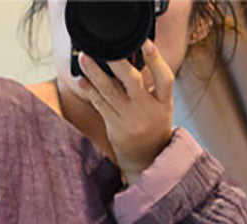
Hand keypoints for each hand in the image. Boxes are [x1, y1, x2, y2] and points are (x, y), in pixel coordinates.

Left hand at [76, 39, 174, 184]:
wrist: (146, 158)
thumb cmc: (152, 122)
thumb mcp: (159, 104)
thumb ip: (150, 83)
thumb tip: (128, 54)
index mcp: (163, 103)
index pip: (165, 79)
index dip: (156, 60)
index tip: (146, 43)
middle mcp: (147, 111)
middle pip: (134, 82)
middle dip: (118, 63)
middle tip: (105, 48)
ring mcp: (130, 121)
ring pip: (111, 92)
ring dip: (95, 74)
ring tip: (84, 59)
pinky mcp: (115, 128)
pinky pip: (101, 106)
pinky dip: (90, 91)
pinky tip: (82, 80)